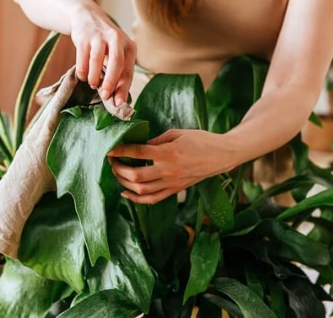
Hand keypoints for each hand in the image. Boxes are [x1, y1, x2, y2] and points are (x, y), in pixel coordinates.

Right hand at [69, 5, 135, 105]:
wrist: (88, 17)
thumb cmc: (104, 43)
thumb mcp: (115, 54)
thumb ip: (117, 73)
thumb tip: (117, 100)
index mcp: (129, 46)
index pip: (128, 71)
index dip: (123, 88)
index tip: (118, 103)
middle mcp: (117, 39)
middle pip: (116, 63)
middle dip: (110, 82)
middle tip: (105, 95)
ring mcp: (100, 36)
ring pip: (97, 60)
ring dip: (94, 77)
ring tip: (92, 84)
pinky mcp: (84, 36)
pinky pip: (82, 57)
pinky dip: (82, 70)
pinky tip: (83, 76)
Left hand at [108, 129, 236, 203]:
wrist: (222, 155)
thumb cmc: (201, 140)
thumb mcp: (178, 133)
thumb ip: (157, 140)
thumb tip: (139, 145)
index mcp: (169, 153)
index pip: (139, 153)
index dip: (121, 150)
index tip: (110, 148)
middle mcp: (169, 171)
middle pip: (136, 175)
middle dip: (119, 169)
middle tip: (112, 161)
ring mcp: (172, 183)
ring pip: (141, 190)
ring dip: (124, 183)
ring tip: (117, 173)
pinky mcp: (175, 190)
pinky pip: (152, 199)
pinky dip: (136, 198)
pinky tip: (126, 192)